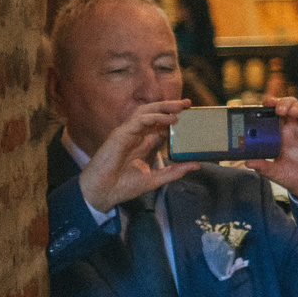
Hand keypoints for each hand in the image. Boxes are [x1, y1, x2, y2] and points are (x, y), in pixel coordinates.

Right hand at [78, 101, 196, 214]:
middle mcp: (137, 136)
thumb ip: (174, 171)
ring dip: (163, 107)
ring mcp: (128, 134)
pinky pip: (139, 120)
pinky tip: (169, 119)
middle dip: (171, 107)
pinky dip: (155, 117)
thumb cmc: (123, 186)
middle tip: (187, 103)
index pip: (161, 126)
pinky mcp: (120, 135)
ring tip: (180, 106)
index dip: (175, 119)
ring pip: (146, 112)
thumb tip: (196, 165)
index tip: (192, 115)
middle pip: (154, 114)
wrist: (101, 193)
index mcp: (144, 144)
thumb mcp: (154, 179)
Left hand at [244, 95, 297, 203]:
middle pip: (291, 105)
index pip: (275, 113)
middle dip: (286, 102)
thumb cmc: (294, 178)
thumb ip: (264, 167)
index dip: (271, 105)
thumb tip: (248, 162)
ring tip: (294, 113)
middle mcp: (296, 129)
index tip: (265, 102)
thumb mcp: (276, 174)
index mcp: (281, 135)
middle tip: (279, 109)